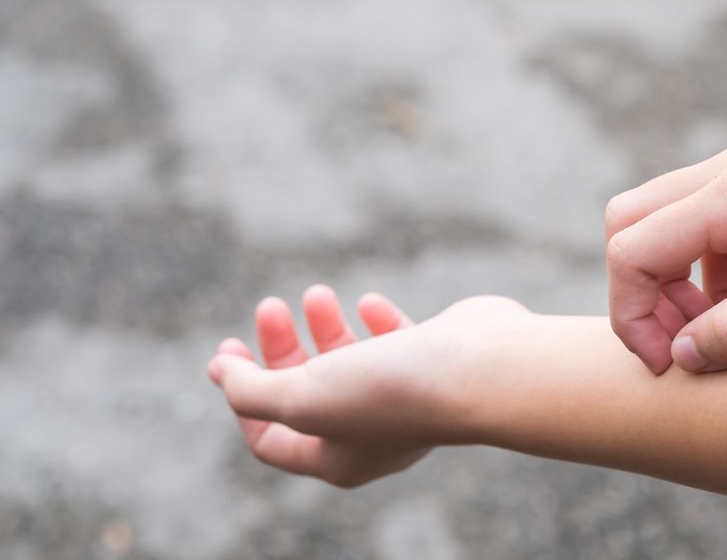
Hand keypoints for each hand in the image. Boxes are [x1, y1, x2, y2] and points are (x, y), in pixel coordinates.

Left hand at [207, 287, 529, 486]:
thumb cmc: (389, 391)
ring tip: (317, 293)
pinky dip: (376, 319)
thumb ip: (253, 390)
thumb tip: (222, 374)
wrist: (478, 368)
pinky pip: (394, 340)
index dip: (239, 397)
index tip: (228, 352)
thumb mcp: (303, 398)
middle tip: (269, 307)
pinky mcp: (432, 362)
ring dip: (324, 325)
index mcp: (337, 459)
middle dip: (281, 349)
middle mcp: (370, 434)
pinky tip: (371, 302)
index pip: (271, 439)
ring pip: (349, 361)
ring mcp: (405, 397)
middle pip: (306, 393)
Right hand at [605, 136, 726, 373]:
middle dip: (638, 291)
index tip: (664, 364)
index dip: (631, 313)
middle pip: (629, 222)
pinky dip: (695, 272)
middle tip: (678, 345)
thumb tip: (680, 358)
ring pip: (656, 221)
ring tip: (707, 332)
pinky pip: (696, 227)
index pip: (632, 247)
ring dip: (665, 281)